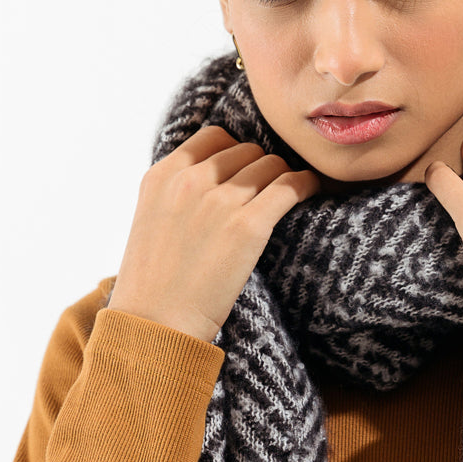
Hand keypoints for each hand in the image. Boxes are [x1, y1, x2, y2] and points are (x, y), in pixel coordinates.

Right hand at [107, 125, 320, 341]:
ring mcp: (219, 202)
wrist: (155, 325)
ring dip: (281, 178)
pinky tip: (310, 191)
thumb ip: (178, 193)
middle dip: (259, 169)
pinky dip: (305, 185)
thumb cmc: (155, 284)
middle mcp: (189, 181)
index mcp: (161, 176)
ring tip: (287, 197)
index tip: (245, 173)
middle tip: (266, 195)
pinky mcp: (248, 226)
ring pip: (270, 164)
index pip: (214, 136)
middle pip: (246, 150)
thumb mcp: (152, 221)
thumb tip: (218, 176)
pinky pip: (290, 186)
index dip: (235, 153)